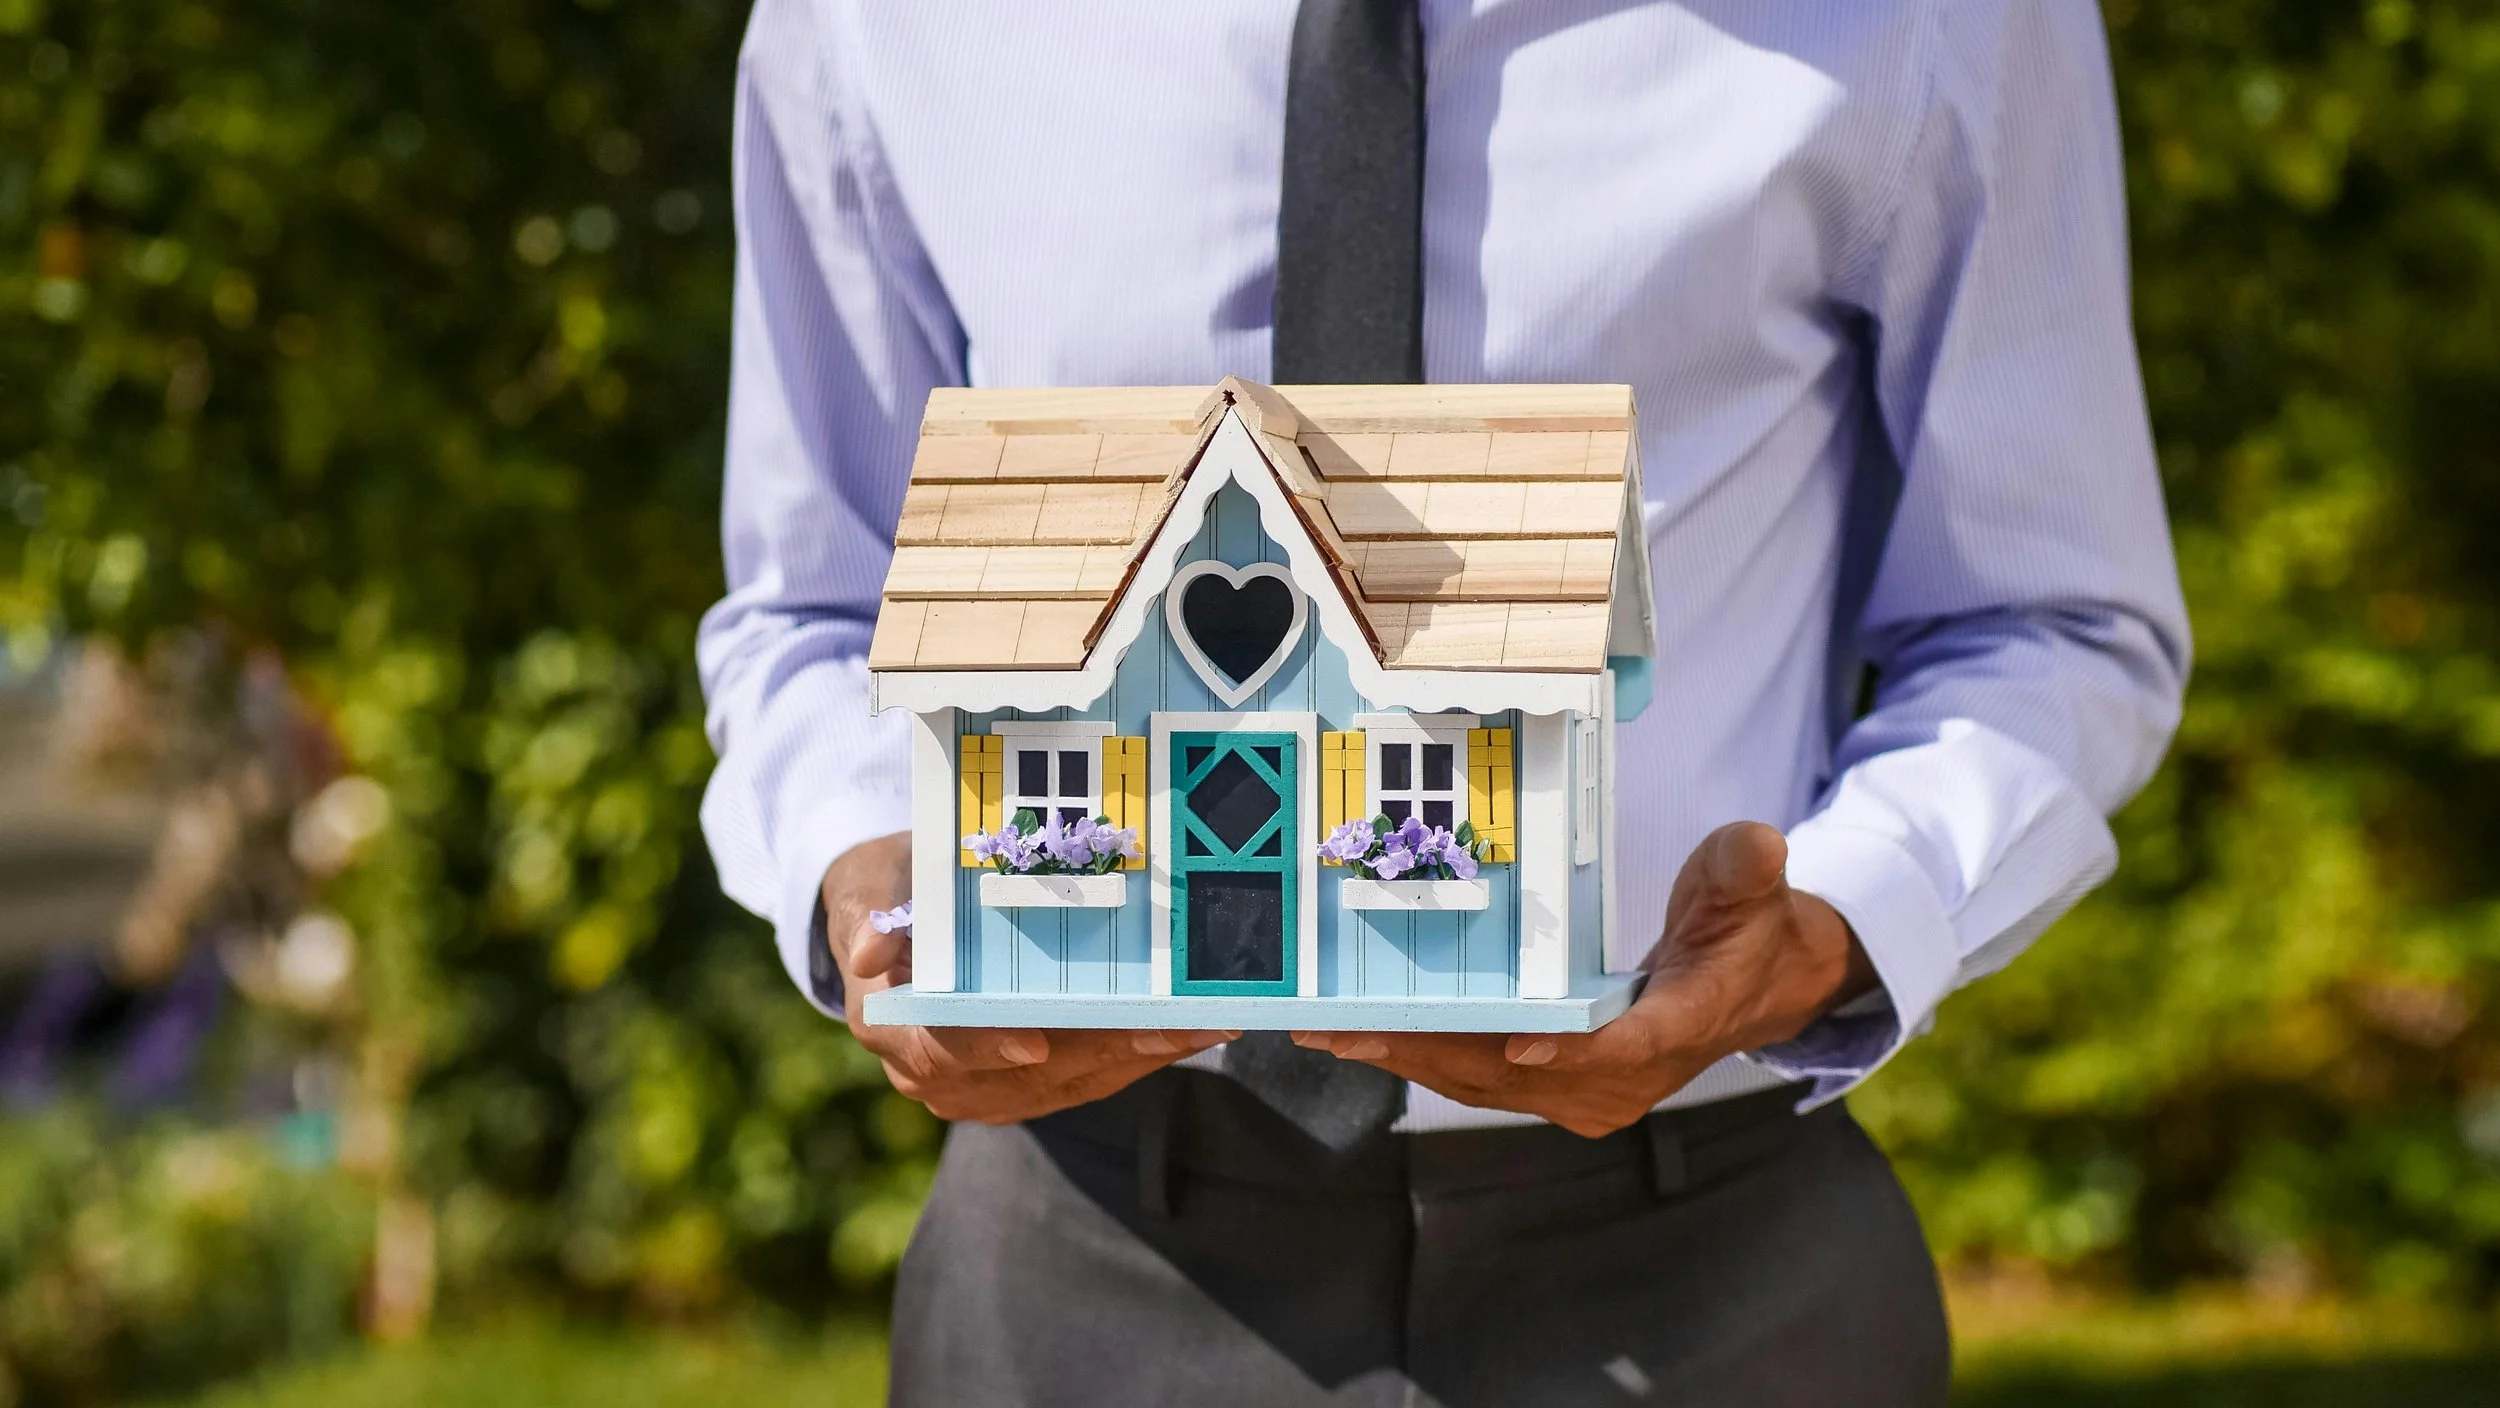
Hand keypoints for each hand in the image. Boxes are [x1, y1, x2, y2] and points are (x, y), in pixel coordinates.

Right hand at [823, 833, 1234, 1123]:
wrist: (895, 927)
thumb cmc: (888, 894)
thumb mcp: (868, 889)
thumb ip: (870, 916)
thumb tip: (866, 950)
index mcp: (889, 1026)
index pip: (940, 1047)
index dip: (986, 1047)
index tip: (1034, 1045)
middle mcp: (936, 1074)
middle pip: (1030, 1071)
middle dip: (1107, 1049)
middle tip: (1174, 1024)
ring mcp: (985, 1088)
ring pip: (1072, 1079)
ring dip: (1141, 1056)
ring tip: (1205, 1025)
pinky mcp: (1029, 1088)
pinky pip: (1090, 1078)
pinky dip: (1140, 1056)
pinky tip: (1191, 1031)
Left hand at [1293, 821, 1875, 1137]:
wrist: (1753, 986)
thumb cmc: (1745, 927)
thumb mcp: (1752, 883)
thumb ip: (1746, 866)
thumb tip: (1756, 843)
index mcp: (1680, 1023)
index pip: (1623, 1045)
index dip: (1572, 1051)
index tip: (1522, 1042)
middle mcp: (1627, 1076)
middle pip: (1521, 1072)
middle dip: (1435, 1051)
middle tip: (1353, 1031)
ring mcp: (1588, 1093)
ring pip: (1487, 1083)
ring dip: (1410, 1062)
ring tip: (1332, 1038)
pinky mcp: (1558, 1091)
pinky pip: (1481, 1080)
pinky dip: (1423, 1061)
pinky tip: (1364, 1041)